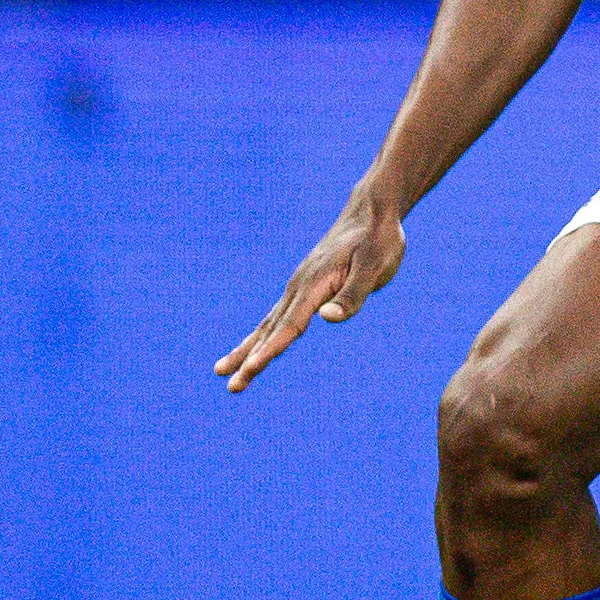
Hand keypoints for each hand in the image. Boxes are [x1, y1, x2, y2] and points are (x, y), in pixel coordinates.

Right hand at [213, 200, 406, 390]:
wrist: (371, 213)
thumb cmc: (377, 240)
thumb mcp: (374, 267)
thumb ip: (352, 295)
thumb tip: (326, 318)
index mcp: (315, 284)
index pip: (290, 325)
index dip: (270, 350)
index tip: (251, 370)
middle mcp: (299, 286)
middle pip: (270, 330)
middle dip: (248, 359)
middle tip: (230, 386)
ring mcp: (299, 286)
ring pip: (269, 324)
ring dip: (246, 349)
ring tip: (221, 370)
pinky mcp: (305, 286)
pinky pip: (279, 316)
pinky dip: (263, 334)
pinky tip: (255, 345)